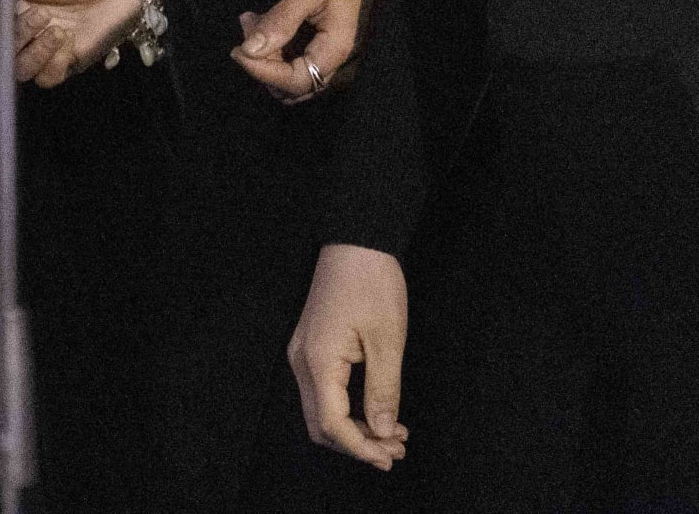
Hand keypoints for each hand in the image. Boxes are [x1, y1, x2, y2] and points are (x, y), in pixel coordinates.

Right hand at [0, 0, 141, 85]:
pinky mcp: (65, 63)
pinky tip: (67, 40)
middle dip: (12, 37)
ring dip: (33, 52)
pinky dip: (52, 62)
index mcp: (8, 5)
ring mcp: (42, 49)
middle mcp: (20, 31)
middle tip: (38, 15)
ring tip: (55, 28)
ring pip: (19, 70)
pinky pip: (46, 78)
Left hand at [233, 0, 367, 101]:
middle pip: (290, 83)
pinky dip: (276, 49)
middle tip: (247, 24)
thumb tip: (249, 50)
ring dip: (266, 55)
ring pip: (290, 76)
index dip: (262, 72)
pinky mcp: (324, 55)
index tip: (237, 51)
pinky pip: (296, 64)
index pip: (295, 81)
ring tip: (253, 21)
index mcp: (335, 51)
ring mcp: (331, 62)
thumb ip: (280, 20)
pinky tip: (264, 22)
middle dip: (262, 60)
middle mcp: (336, 65)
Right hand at [290, 242, 409, 470]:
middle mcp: (302, 361)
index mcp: (318, 361)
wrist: (355, 241)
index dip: (361, 448)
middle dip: (357, 444)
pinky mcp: (312, 347)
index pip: (332, 424)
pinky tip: (376, 411)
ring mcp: (304, 353)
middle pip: (321, 424)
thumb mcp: (387, 340)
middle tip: (395, 451)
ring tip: (393, 435)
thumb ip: (383, 390)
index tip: (390, 457)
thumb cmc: (371, 283)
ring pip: (322, 410)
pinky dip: (349, 409)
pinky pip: (325, 392)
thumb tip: (382, 432)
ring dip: (355, 428)